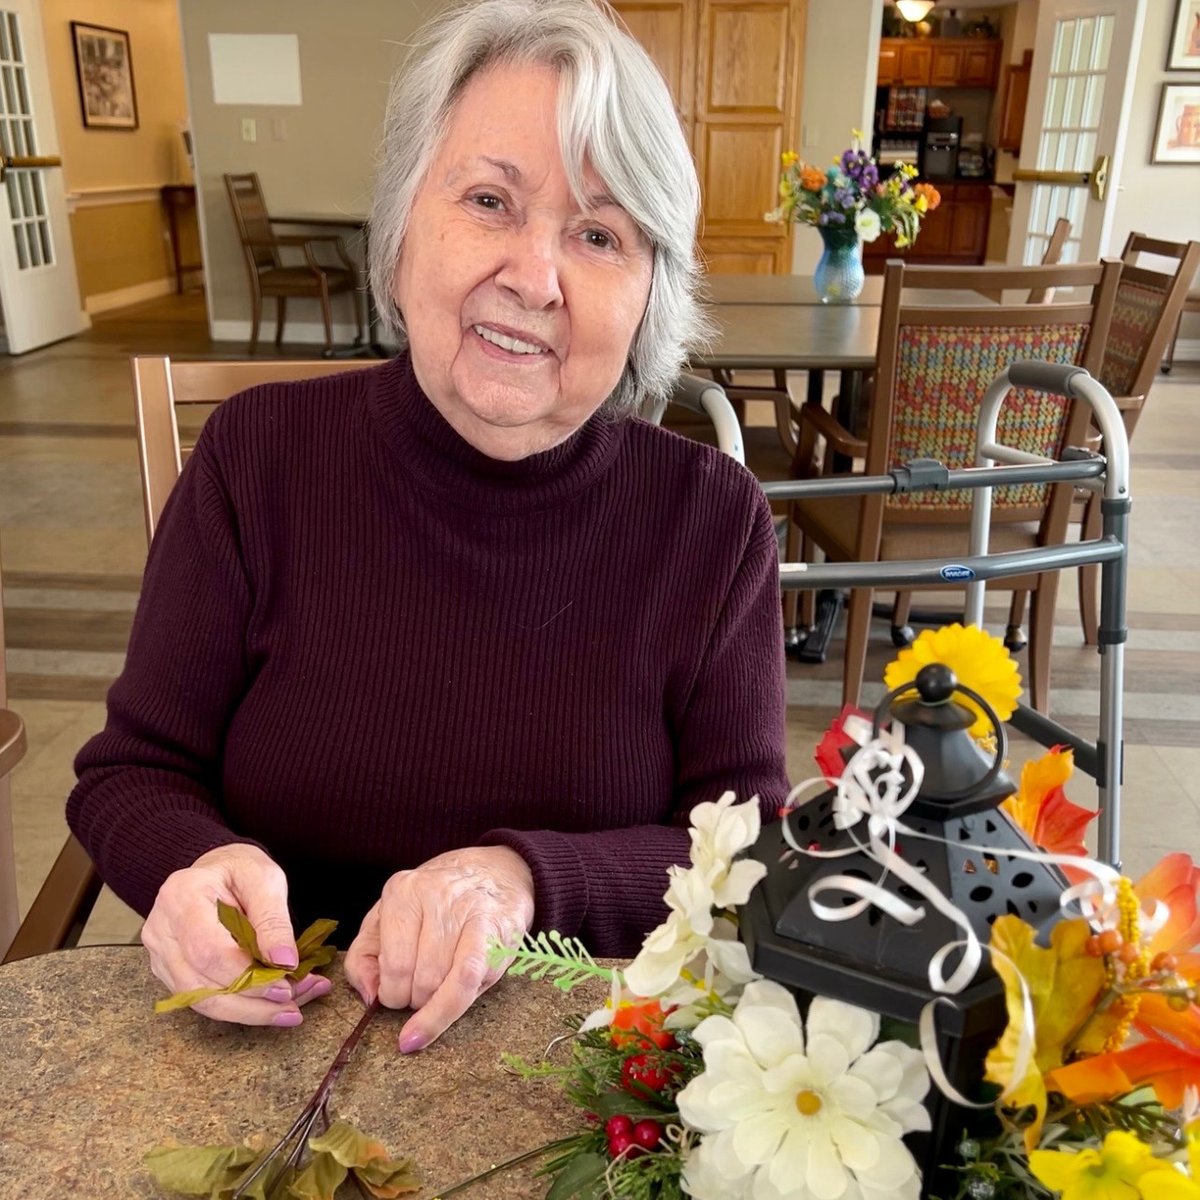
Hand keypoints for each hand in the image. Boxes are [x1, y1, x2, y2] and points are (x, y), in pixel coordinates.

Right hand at [141, 843, 330, 1025]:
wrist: (217, 869)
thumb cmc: (240, 870)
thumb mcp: (264, 879)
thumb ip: (273, 919)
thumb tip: (284, 962)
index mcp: (181, 897)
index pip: (208, 950)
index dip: (246, 976)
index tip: (285, 985)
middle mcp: (161, 930)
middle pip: (200, 985)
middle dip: (252, 1003)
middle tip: (294, 1007)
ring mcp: (161, 955)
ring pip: (201, 1001)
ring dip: (249, 1012)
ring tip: (290, 1010)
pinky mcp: (170, 973)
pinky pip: (203, 1000)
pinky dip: (241, 1007)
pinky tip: (272, 1004)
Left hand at [343, 846, 534, 1051]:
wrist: (493, 873)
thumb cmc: (434, 904)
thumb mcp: (387, 919)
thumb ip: (364, 957)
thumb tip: (370, 997)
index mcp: (402, 891)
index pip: (391, 963)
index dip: (389, 992)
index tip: (394, 994)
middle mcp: (435, 895)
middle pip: (415, 977)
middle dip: (413, 998)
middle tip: (420, 989)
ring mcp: (468, 910)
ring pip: (440, 983)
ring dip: (433, 1003)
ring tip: (437, 988)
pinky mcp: (496, 929)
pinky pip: (468, 980)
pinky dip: (447, 1011)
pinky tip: (433, 1025)